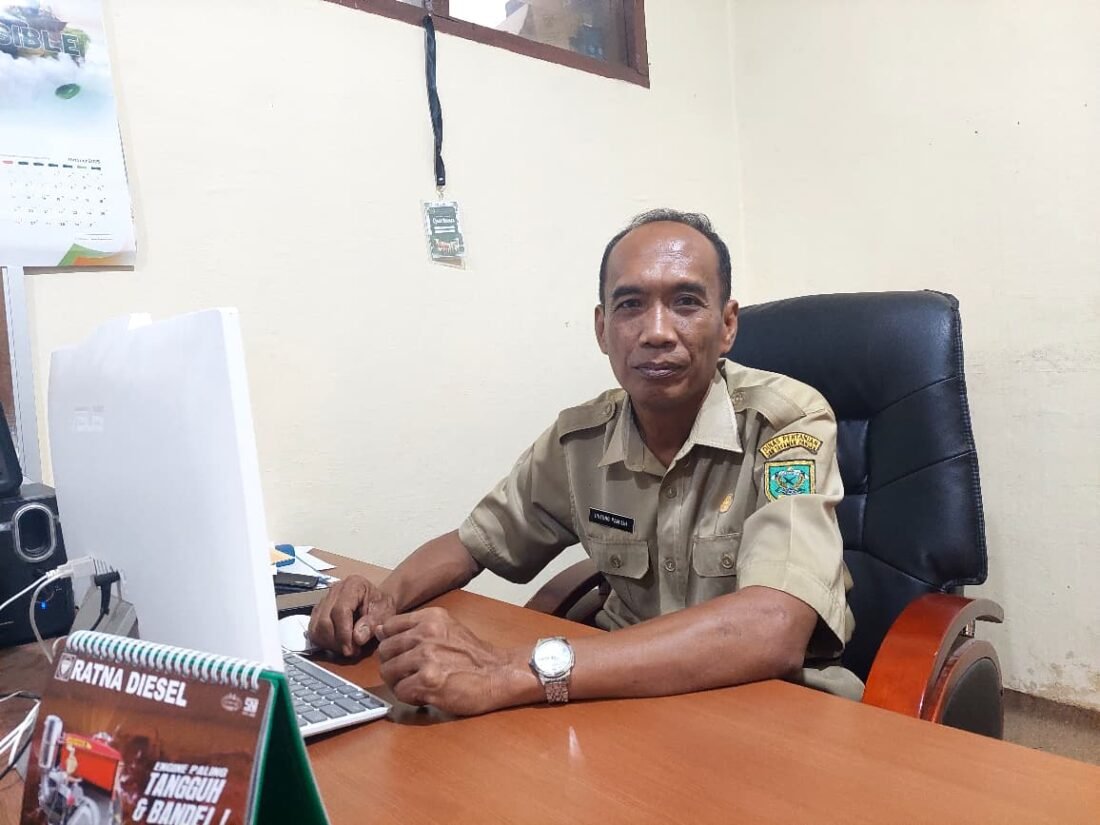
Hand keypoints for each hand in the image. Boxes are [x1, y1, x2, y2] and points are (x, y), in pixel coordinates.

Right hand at [308, 575, 396, 656]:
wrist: (378, 603)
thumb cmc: (382, 606)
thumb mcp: (385, 613)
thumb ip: (373, 623)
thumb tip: (357, 638)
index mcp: (352, 585)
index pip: (340, 610)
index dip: (344, 634)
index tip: (352, 649)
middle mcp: (334, 590)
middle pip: (324, 620)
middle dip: (336, 641)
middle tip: (351, 651)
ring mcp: (324, 600)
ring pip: (316, 627)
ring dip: (329, 643)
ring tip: (346, 648)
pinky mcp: (318, 612)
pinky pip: (313, 631)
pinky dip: (323, 642)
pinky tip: (338, 645)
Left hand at [376, 607, 532, 715]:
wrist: (500, 674)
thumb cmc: (473, 656)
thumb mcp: (446, 628)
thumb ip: (414, 628)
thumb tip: (379, 631)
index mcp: (430, 618)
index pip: (388, 627)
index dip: (390, 644)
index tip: (400, 654)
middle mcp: (426, 633)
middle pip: (384, 651)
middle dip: (393, 666)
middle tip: (409, 674)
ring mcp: (426, 656)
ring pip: (388, 672)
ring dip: (400, 683)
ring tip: (418, 685)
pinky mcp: (428, 681)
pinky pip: (400, 692)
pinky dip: (409, 697)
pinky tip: (425, 696)